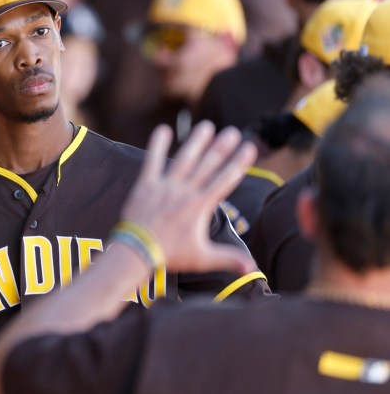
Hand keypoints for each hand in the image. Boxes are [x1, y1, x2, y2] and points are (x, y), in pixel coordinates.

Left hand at [120, 121, 256, 273]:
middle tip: (233, 132)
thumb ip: (229, 258)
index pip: (226, 179)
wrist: (138, 251)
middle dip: (222, 147)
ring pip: (185, 159)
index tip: (250, 147)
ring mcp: (166, 186)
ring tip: (207, 126)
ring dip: (197, 141)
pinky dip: (157, 145)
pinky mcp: (146, 184)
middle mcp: (186, 191)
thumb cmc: (171, 255)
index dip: (239, 162)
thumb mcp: (203, 258)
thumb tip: (254, 268)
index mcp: (201, 206)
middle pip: (208, 165)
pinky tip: (163, 129)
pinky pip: (152, 161)